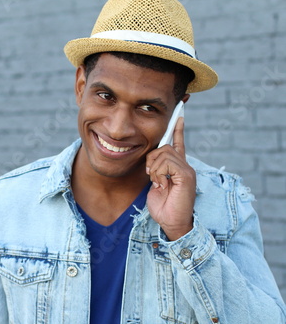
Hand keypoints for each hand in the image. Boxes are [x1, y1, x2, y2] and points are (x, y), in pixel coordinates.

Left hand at [146, 118, 195, 240]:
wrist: (171, 223)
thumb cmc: (163, 207)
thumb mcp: (155, 184)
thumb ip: (156, 170)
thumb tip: (151, 162)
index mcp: (178, 167)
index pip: (178, 143)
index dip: (177, 129)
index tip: (179, 114)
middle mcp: (185, 166)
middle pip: (163, 147)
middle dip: (151, 160)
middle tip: (152, 176)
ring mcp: (187, 170)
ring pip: (163, 154)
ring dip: (154, 169)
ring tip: (158, 183)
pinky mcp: (186, 175)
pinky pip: (166, 164)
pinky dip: (159, 174)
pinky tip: (162, 185)